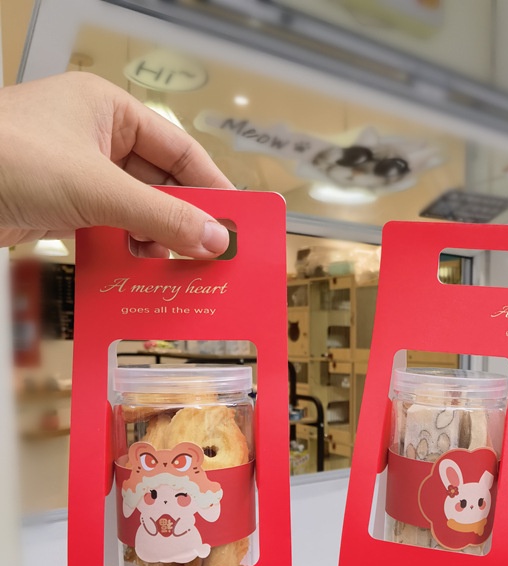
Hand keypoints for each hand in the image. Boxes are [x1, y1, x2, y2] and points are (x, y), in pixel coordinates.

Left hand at [0, 72, 233, 256]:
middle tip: (214, 254)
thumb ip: (163, 217)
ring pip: (138, 207)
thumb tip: (217, 242)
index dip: (213, 186)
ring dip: (158, 237)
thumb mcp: (98, 189)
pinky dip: (129, 246)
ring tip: (177, 265)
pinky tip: (143, 267)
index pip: (180, 149)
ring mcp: (78, 171)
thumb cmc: (10, 159)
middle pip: (161, 182)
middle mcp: (97, 137)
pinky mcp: (62, 203)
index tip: (238, 222)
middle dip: (186, 218)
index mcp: (110, 111)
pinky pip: (111, 225)